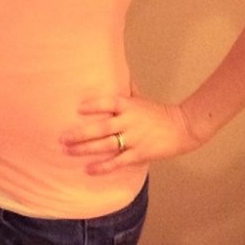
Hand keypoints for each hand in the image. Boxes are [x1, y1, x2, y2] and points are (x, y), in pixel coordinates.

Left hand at [60, 93, 201, 173]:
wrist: (182, 128)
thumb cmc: (158, 113)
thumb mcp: (141, 99)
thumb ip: (127, 90)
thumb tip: (118, 74)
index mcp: (129, 106)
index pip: (108, 103)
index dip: (94, 105)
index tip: (78, 109)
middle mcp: (129, 122)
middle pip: (101, 128)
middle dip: (80, 134)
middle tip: (62, 138)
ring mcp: (134, 139)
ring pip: (105, 145)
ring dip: (85, 149)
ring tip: (68, 151)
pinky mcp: (139, 154)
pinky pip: (117, 162)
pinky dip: (103, 167)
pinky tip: (88, 169)